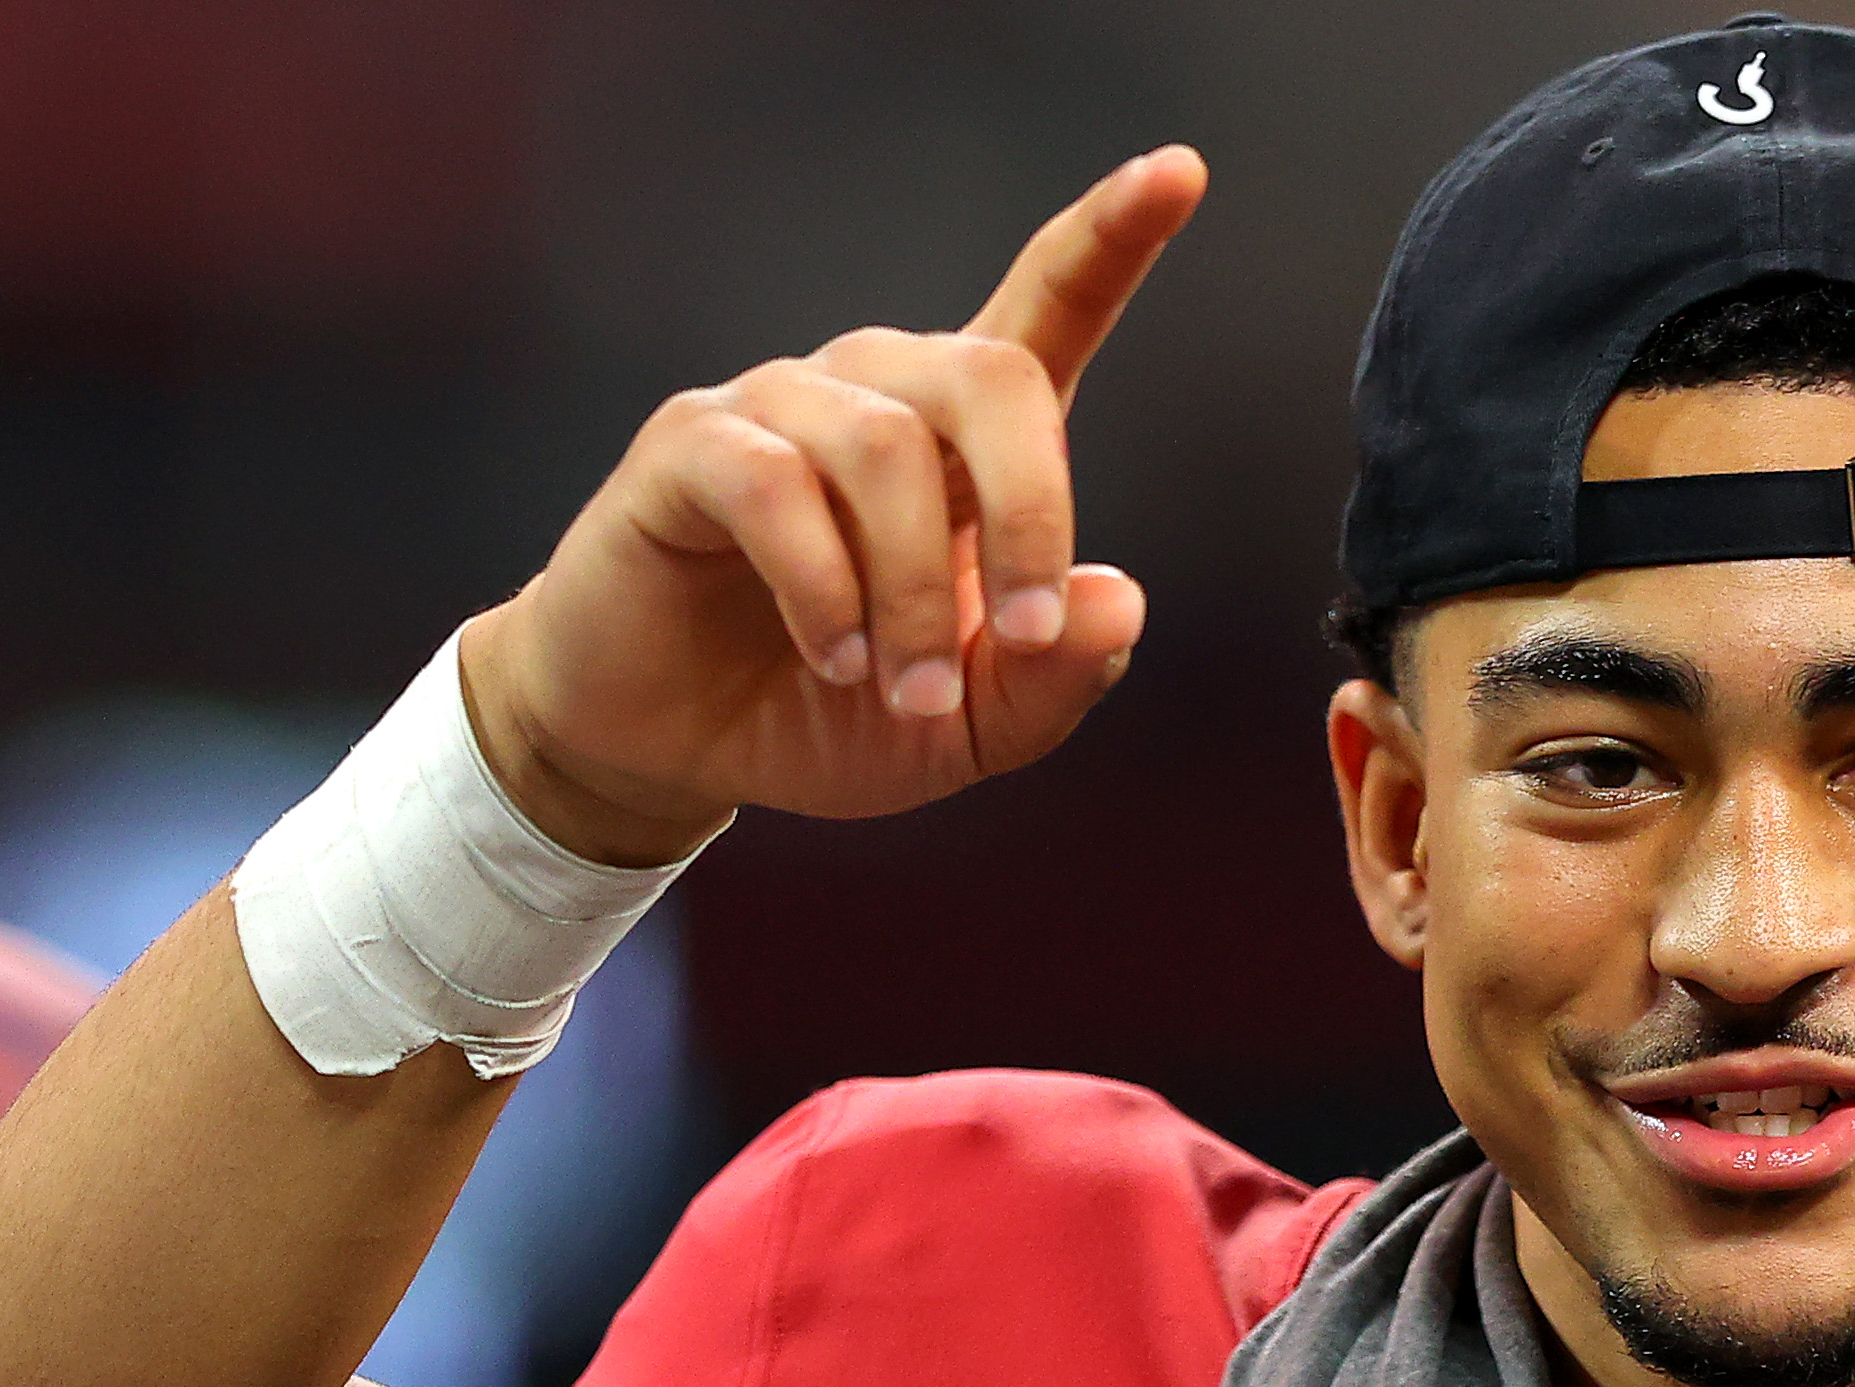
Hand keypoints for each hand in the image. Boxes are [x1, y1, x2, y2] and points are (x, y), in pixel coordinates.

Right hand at [461, 146, 1207, 863]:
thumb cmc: (831, 711)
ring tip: (905, 689)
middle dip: (1034, 510)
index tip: (1178, 173)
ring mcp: (781, 408)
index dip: (1111, 237)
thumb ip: (1057, 677)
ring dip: (915, 593)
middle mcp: (880, 394)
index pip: (1049, 308)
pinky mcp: (691, 446)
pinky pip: (777, 487)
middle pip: (992, 373)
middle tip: (1028, 635)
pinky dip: (824, 592)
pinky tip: (833, 656)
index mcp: (967, 442)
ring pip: (887, 448)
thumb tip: (1118, 600)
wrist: (676, 744)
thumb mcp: (971, 727)